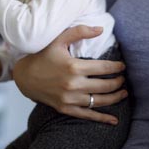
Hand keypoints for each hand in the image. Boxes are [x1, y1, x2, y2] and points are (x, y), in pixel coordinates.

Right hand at [12, 25, 126, 124]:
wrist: (24, 76)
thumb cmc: (43, 55)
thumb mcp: (59, 40)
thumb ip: (80, 31)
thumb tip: (101, 29)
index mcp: (74, 66)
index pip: (104, 68)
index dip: (117, 67)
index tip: (122, 66)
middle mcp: (73, 84)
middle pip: (105, 85)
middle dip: (118, 82)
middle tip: (123, 79)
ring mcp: (69, 98)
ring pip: (99, 101)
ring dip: (115, 98)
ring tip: (123, 93)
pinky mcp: (65, 108)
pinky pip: (87, 115)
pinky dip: (102, 118)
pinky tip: (114, 120)